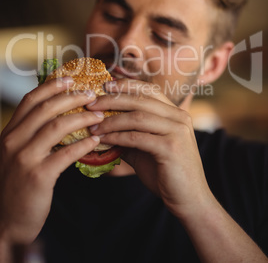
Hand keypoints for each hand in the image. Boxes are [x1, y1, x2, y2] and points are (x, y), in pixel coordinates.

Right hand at [0, 78, 102, 244]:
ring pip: (57, 126)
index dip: (50, 86)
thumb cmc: (17, 185)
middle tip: (92, 93)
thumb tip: (58, 115)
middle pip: (45, 108)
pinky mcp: (38, 175)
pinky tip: (96, 139)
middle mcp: (13, 141)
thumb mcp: (18, 154)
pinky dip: (84, 144)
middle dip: (71, 97)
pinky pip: (66, 153)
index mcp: (9, 133)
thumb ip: (31, 134)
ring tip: (99, 114)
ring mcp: (24, 158)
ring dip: (82, 118)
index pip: (30, 100)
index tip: (70, 78)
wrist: (6, 222)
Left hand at [86, 79, 211, 216]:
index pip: (149, 89)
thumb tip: (102, 125)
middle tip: (91, 103)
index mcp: (175, 113)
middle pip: (140, 99)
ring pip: (137, 117)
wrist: (189, 200)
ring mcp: (177, 131)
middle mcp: (179, 117)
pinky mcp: (171, 147)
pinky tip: (104, 140)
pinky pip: (137, 137)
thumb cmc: (166, 173)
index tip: (104, 85)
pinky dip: (117, 137)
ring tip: (93, 126)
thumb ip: (130, 134)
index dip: (126, 85)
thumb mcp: (146, 148)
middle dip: (112, 99)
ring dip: (111, 120)